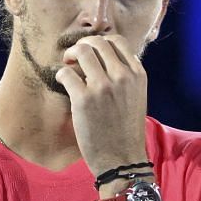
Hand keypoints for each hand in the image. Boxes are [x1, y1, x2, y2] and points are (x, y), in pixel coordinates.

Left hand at [56, 33, 149, 172]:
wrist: (122, 159)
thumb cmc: (127, 131)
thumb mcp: (137, 98)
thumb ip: (126, 78)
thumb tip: (104, 61)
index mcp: (138, 75)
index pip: (117, 41)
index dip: (100, 42)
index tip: (92, 52)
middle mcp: (122, 76)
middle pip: (97, 42)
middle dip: (82, 46)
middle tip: (75, 57)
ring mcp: (103, 86)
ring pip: (81, 51)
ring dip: (70, 55)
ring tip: (68, 65)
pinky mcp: (84, 99)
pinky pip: (66, 73)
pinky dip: (62, 75)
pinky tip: (64, 84)